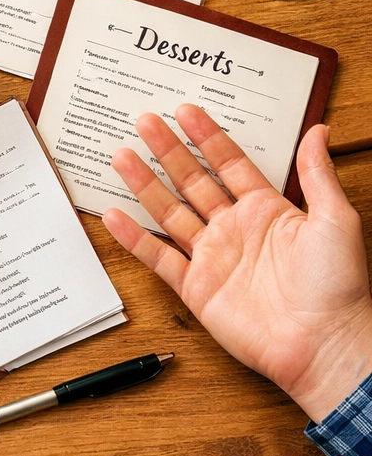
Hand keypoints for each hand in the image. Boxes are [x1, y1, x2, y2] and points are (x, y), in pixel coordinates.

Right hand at [103, 104, 371, 421]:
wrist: (327, 345)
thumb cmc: (341, 287)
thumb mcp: (336, 219)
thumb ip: (317, 173)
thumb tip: (319, 131)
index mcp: (266, 211)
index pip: (229, 164)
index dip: (206, 137)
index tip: (185, 111)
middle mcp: (234, 230)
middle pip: (192, 181)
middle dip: (167, 150)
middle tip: (146, 121)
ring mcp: (213, 258)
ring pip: (169, 212)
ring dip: (144, 184)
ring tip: (122, 156)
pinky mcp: (197, 289)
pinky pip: (158, 258)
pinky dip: (134, 238)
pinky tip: (114, 215)